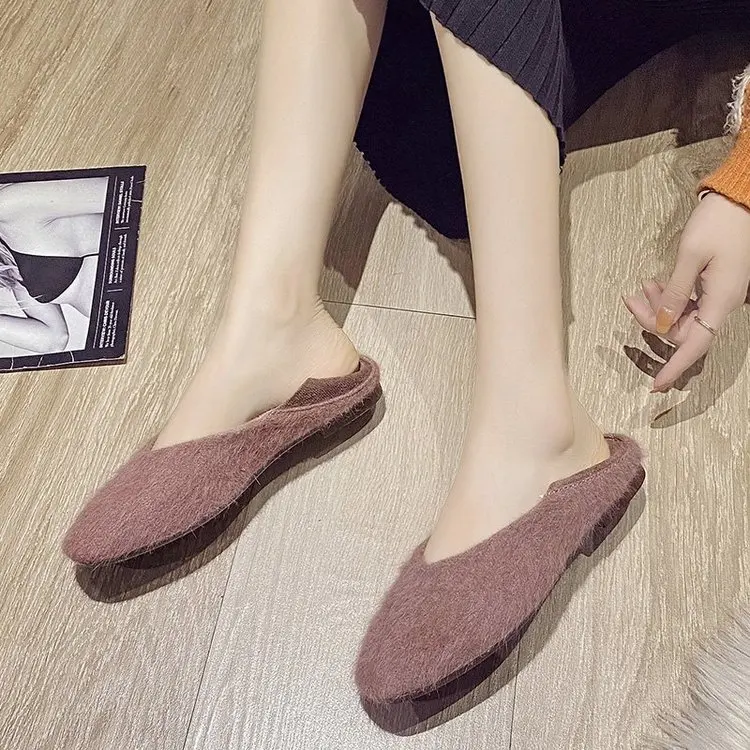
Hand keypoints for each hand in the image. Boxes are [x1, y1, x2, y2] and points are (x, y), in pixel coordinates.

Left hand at [623, 192, 749, 391]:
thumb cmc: (719, 223)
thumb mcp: (689, 258)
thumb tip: (660, 325)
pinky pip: (688, 302)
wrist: (741, 199)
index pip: (694, 347)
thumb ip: (672, 294)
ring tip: (642, 287)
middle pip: (681, 330)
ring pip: (682, 316)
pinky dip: (669, 297)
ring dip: (658, 307)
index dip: (674, 368)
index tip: (656, 386)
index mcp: (720, 301)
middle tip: (631, 300)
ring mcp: (719, 294)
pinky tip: (655, 285)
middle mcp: (722, 303)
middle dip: (652, 320)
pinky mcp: (715, 285)